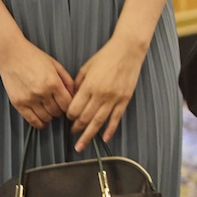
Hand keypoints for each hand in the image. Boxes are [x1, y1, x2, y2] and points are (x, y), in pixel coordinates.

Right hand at [0, 39, 75, 128]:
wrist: (12, 56)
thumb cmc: (35, 58)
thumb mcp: (56, 66)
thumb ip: (67, 81)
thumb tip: (74, 95)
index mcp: (53, 83)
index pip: (67, 104)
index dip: (71, 106)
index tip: (70, 105)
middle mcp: (42, 93)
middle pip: (57, 112)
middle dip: (61, 111)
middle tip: (60, 107)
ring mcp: (29, 99)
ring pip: (45, 117)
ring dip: (50, 116)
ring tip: (51, 111)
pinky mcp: (18, 103)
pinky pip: (31, 120)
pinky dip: (39, 123)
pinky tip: (42, 121)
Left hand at [68, 35, 147, 151]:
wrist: (128, 50)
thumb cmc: (105, 56)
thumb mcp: (85, 68)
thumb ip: (77, 84)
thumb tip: (72, 99)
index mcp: (89, 86)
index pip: (74, 109)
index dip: (69, 116)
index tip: (68, 117)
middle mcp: (100, 95)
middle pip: (84, 118)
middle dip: (76, 128)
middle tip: (72, 133)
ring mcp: (113, 98)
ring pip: (98, 122)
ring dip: (88, 135)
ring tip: (81, 145)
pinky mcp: (124, 99)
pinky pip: (116, 118)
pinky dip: (110, 130)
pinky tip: (105, 138)